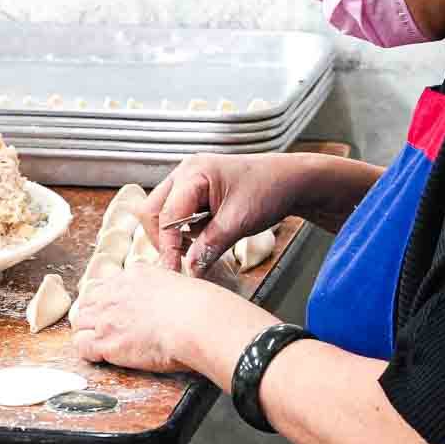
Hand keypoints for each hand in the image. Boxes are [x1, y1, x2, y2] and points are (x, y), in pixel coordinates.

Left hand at [70, 265, 199, 373]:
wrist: (196, 322)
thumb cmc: (200, 308)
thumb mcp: (180, 284)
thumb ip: (166, 287)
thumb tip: (171, 297)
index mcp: (135, 275)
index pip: (107, 285)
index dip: (108, 301)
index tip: (115, 312)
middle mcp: (116, 292)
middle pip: (88, 302)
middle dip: (94, 316)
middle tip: (105, 330)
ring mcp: (107, 316)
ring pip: (81, 323)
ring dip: (89, 333)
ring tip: (101, 345)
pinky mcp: (105, 340)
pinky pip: (81, 345)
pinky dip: (89, 352)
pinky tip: (102, 357)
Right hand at [146, 153, 304, 273]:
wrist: (291, 180)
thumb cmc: (269, 190)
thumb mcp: (239, 221)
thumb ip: (211, 245)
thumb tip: (190, 269)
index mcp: (194, 173)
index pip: (167, 214)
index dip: (167, 245)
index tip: (171, 270)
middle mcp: (185, 172)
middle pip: (154, 211)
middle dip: (164, 238)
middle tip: (181, 260)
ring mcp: (188, 180)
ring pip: (162, 212)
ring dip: (174, 235)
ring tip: (199, 246)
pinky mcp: (195, 190)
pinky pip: (177, 213)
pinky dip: (185, 230)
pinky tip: (204, 236)